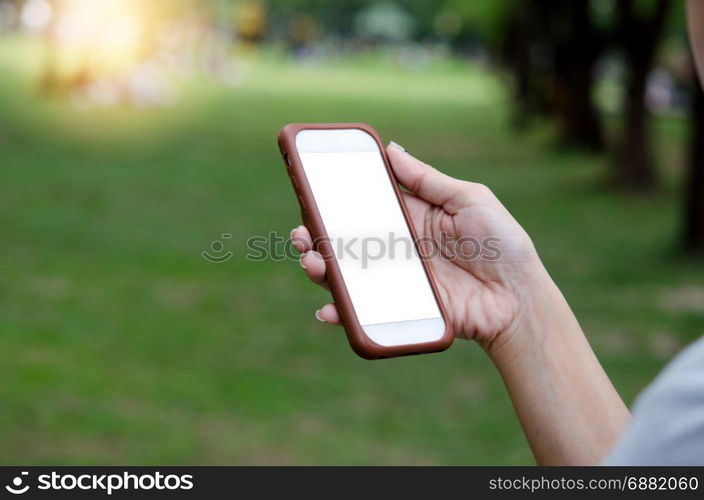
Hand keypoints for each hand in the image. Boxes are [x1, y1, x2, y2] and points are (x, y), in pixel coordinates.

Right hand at [291, 142, 547, 350]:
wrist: (519, 298)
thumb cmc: (502, 243)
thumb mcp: (469, 199)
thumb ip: (427, 179)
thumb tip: (391, 148)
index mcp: (413, 215)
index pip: (367, 203)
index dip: (338, 198)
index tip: (311, 190)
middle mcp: (399, 246)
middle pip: (349, 239)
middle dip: (318, 235)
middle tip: (301, 233)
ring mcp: (398, 278)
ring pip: (349, 272)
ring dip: (323, 268)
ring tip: (312, 263)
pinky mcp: (402, 308)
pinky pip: (365, 309)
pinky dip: (343, 310)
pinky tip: (329, 308)